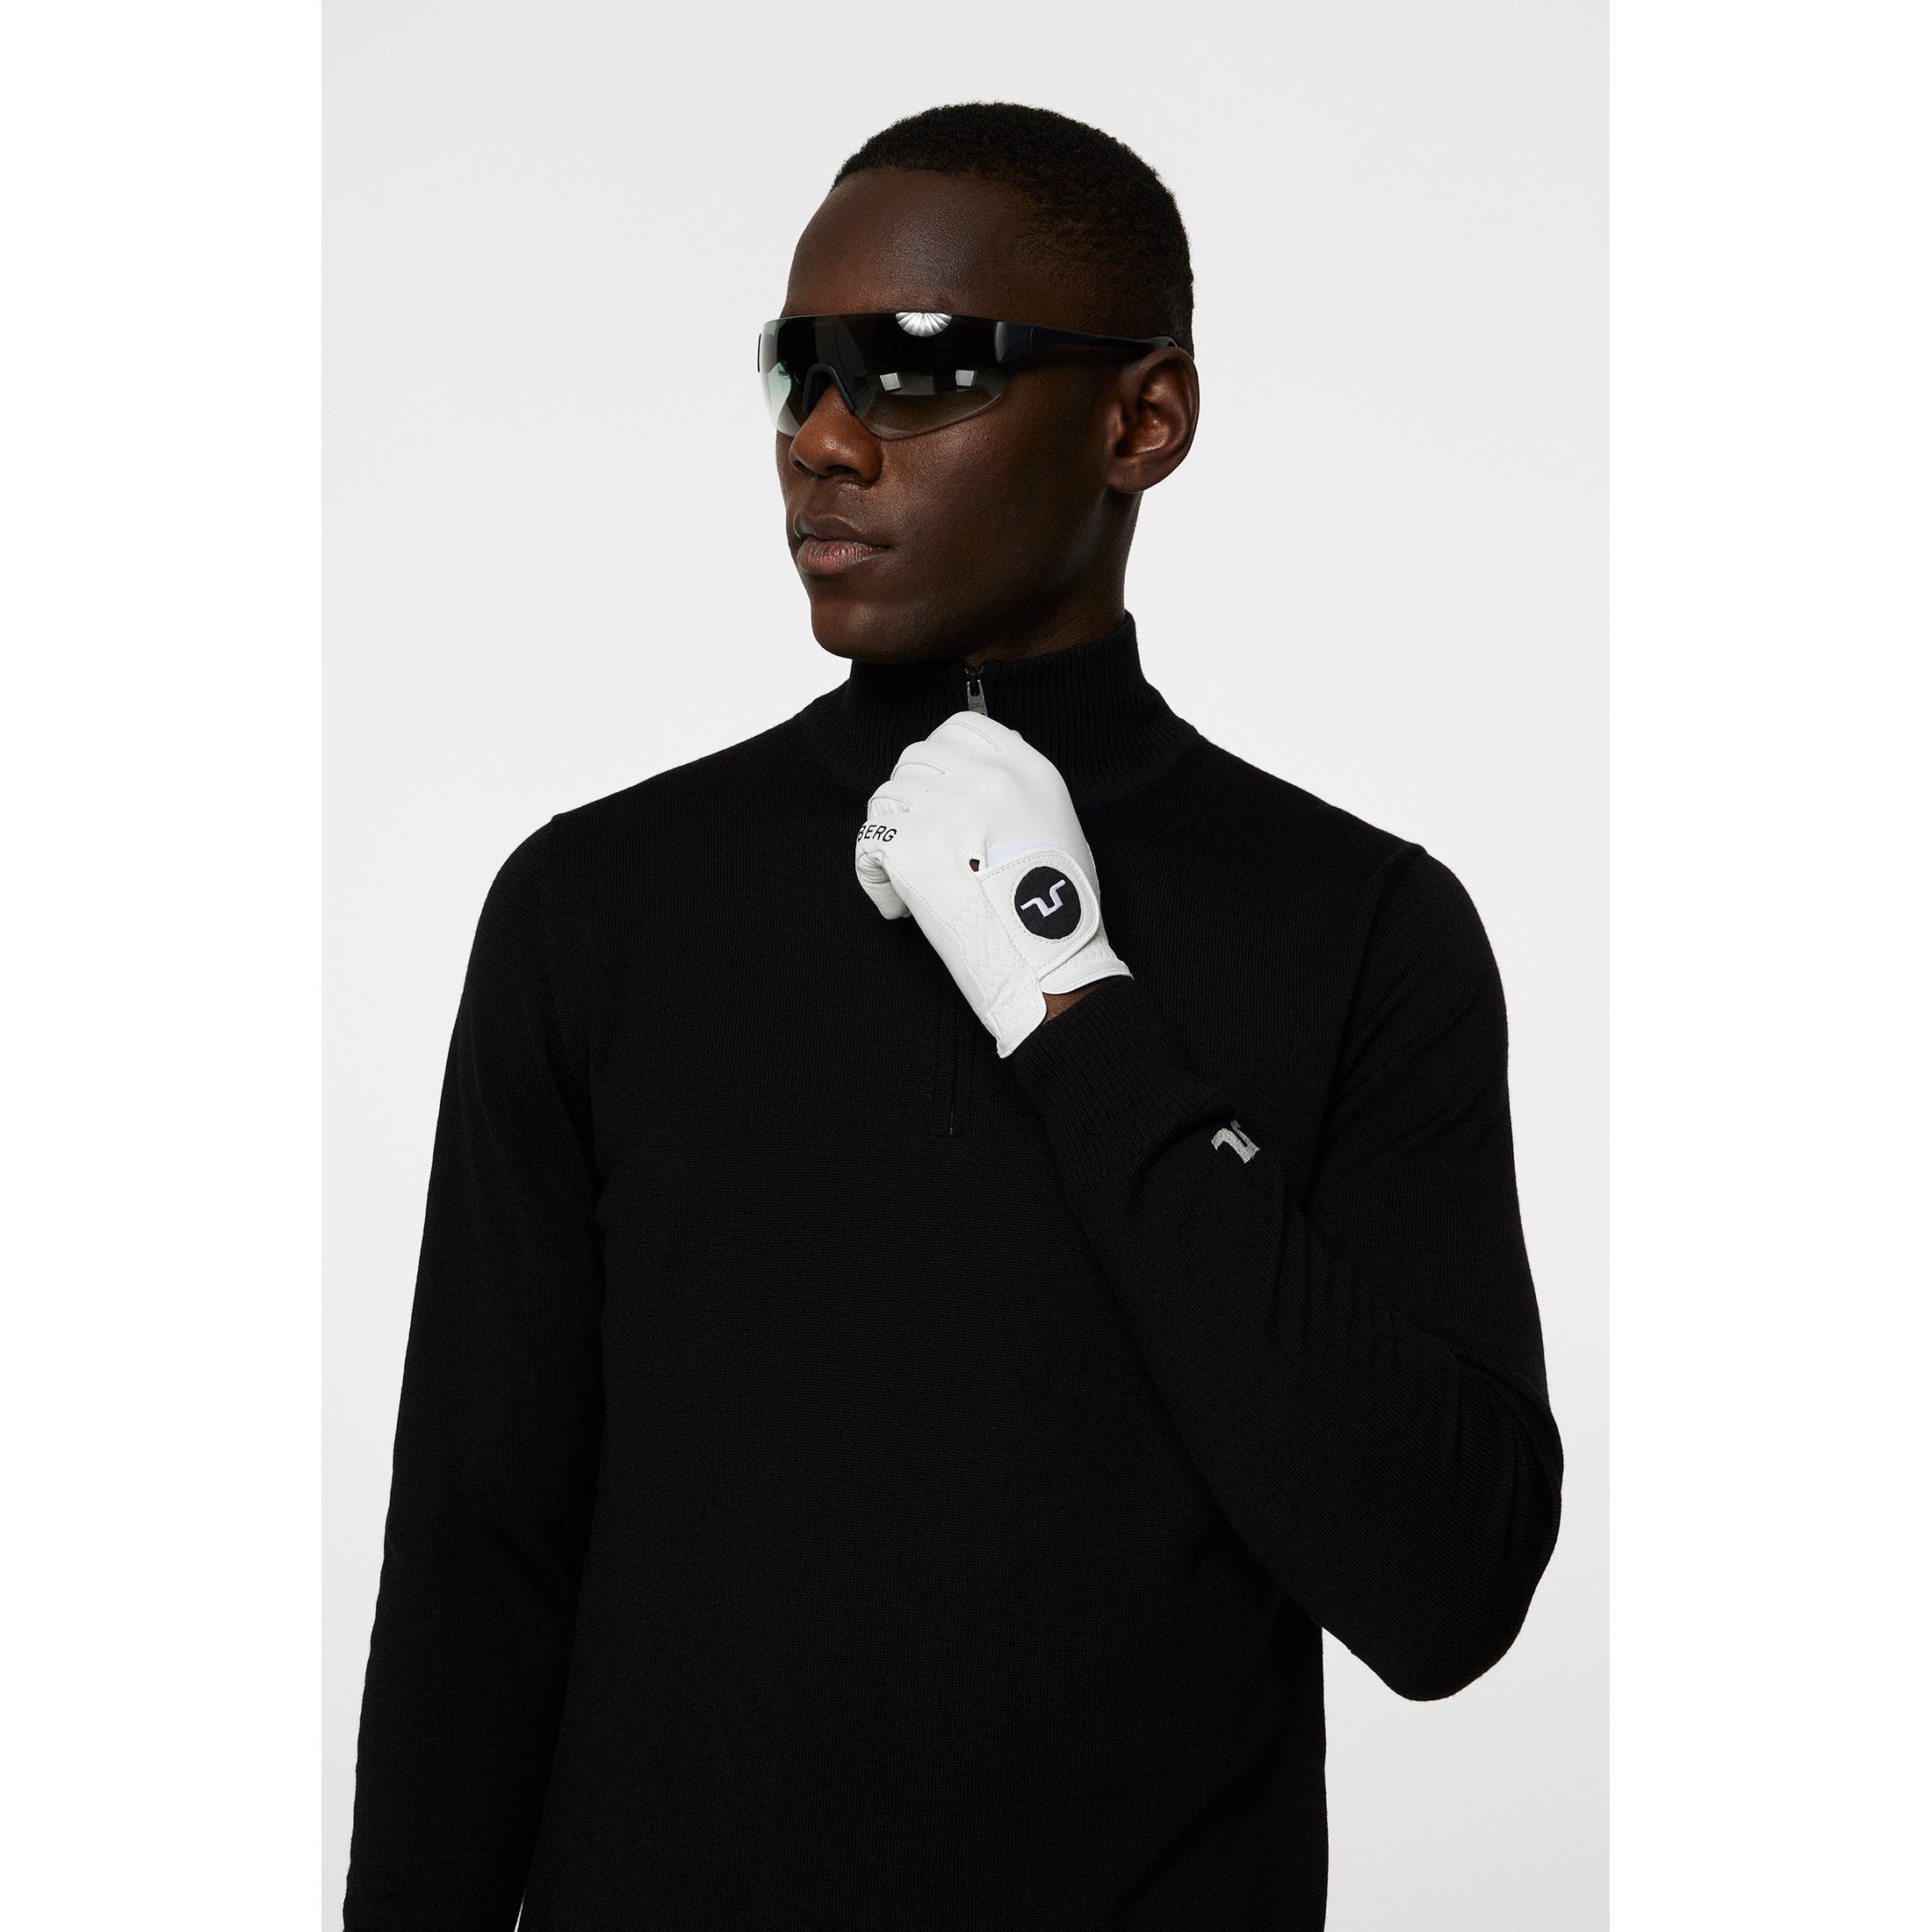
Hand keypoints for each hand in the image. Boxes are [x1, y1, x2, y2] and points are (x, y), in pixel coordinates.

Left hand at [854, 711, 1132, 1056]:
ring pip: (886, 798)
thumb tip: (979, 763)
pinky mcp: (911, 844)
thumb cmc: (1060, 908)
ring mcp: (945, 807)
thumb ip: (1019, 788)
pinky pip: (869, 843)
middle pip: (915, 758)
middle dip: (912, 799)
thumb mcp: (1058, 825)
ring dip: (892, 838)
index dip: (939, 756)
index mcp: (1025, 769)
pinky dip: (877, 878)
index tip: (937, 790)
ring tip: (918, 881)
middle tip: (927, 845)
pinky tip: (902, 906)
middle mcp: (984, 778)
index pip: (960, 727)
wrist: (1047, 961)